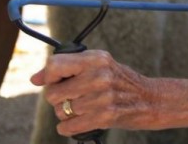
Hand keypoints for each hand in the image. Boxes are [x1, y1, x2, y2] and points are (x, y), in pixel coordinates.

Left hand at [30, 50, 150, 135]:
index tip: (54, 81)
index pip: (55, 65)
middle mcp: (99, 75)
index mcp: (97, 59)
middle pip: (53, 92)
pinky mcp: (105, 116)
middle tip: (74, 98)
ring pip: (61, 111)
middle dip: (59, 99)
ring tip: (83, 109)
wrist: (151, 100)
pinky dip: (69, 128)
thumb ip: (69, 68)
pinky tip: (79, 122)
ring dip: (67, 114)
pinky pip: (68, 126)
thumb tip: (35, 79)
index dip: (48, 76)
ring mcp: (102, 96)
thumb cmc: (121, 83)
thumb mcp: (101, 66)